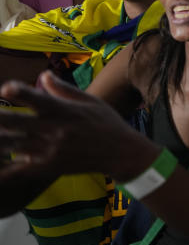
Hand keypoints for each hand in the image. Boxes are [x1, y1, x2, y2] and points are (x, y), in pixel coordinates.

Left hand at [0, 72, 154, 180]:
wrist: (121, 153)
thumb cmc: (107, 123)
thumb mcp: (90, 101)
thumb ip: (63, 89)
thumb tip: (43, 74)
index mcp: (65, 111)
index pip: (38, 99)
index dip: (19, 92)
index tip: (5, 88)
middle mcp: (55, 130)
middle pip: (15, 122)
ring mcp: (50, 151)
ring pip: (10, 145)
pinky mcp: (48, 168)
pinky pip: (18, 170)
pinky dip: (3, 170)